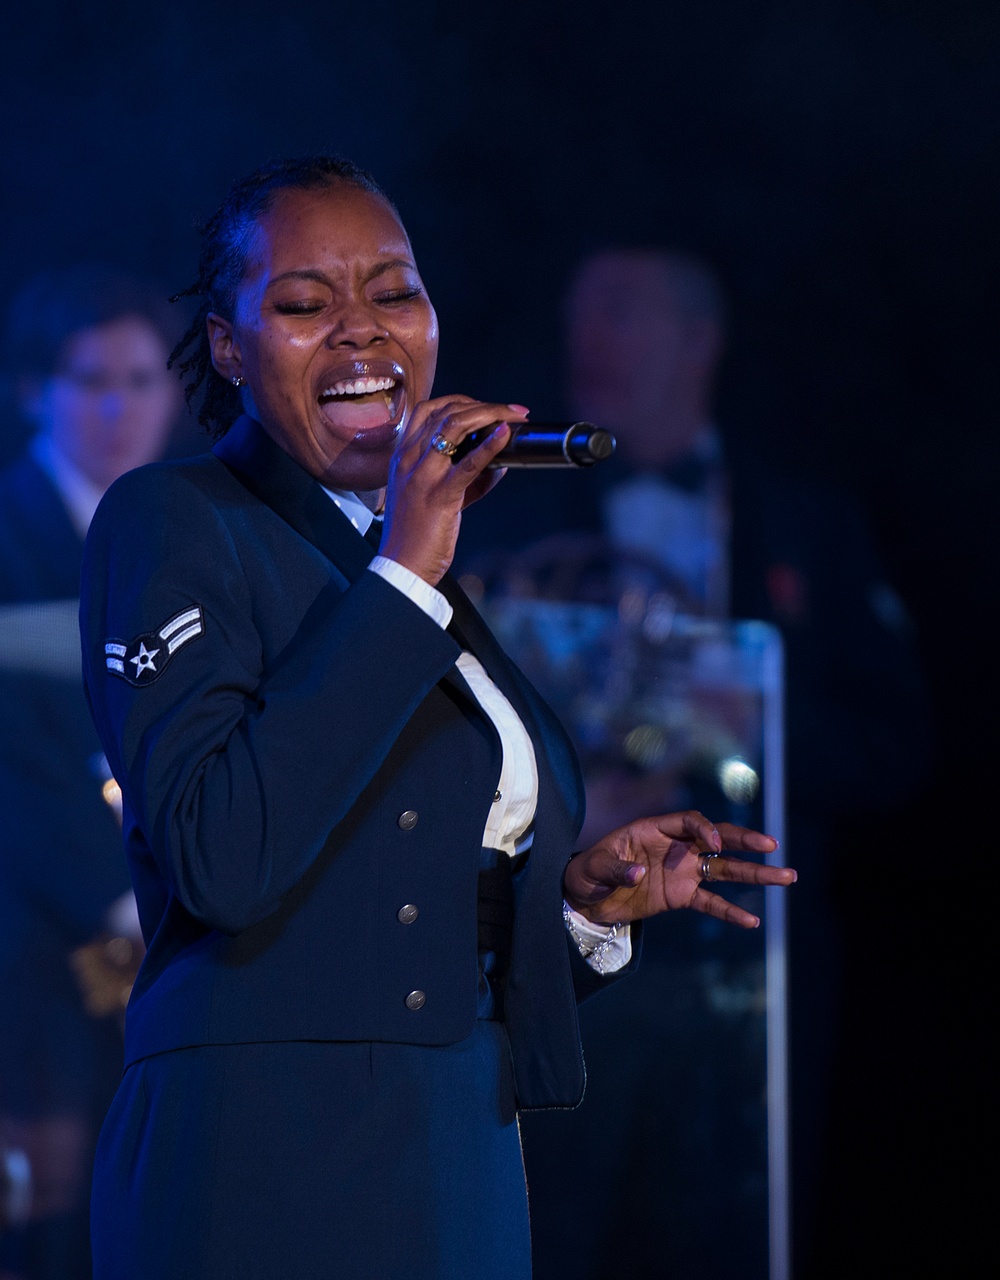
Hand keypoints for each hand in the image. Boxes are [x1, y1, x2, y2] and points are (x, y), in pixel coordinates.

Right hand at [379, 395, 528, 584]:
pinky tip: (505, 435)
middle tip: (513, 410)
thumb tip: (499, 464)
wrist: (401, 566)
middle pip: (446, 411)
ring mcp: (422, 475)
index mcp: (402, 456)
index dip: (462, 401)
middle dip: (484, 405)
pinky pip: (468, 463)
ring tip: (514, 416)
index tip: (488, 407)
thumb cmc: (417, 535)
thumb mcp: (434, 496)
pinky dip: (490, 444)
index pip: (429, 409)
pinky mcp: (439, 495)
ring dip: (490, 414)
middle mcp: (408, 458)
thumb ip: (463, 477)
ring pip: (454, 425)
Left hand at [563, 810, 795, 928]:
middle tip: (772, 845)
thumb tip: (639, 876)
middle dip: (745, 841)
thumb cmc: (588, 873)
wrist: (587, 897)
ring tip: (787, 877)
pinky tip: (753, 922)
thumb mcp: (593, 868)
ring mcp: (683, 871)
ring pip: (726, 869)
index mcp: (656, 829)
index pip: (690, 821)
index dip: (705, 829)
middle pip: (718, 839)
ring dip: (756, 873)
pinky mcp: (682, 896)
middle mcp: (676, 847)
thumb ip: (615, 869)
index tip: (713, 845)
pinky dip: (731, 912)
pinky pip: (712, 902)